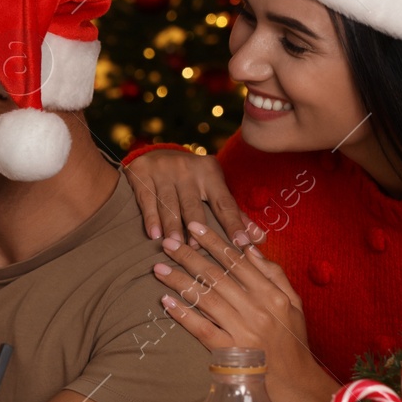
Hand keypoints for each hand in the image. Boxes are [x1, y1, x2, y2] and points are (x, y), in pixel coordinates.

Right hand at [124, 148, 257, 245]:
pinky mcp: (142, 173)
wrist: (156, 153)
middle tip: (198, 248)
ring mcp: (163, 170)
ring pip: (169, 203)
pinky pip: (147, 199)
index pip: (224, 202)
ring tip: (175, 245)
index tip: (242, 244)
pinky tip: (153, 234)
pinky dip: (151, 218)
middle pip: (193, 204)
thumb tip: (259, 238)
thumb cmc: (191, 180)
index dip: (234, 224)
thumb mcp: (213, 188)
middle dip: (197, 226)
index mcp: (209, 172)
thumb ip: (234, 214)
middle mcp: (187, 169)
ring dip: (172, 226)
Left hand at [152, 220, 334, 401]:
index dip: (213, 242)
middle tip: (167, 243)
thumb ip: (274, 274)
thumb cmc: (291, 342)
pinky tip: (166, 301)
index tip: (193, 227)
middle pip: (216, 276)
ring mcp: (243, 330)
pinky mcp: (230, 352)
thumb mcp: (293, 304)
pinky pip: (202, 328)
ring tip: (158, 268)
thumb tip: (251, 249)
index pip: (237, 261)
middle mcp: (257, 309)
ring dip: (179, 281)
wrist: (296, 385)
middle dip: (189, 256)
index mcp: (272, 294)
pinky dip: (183, 313)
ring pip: (205, 298)